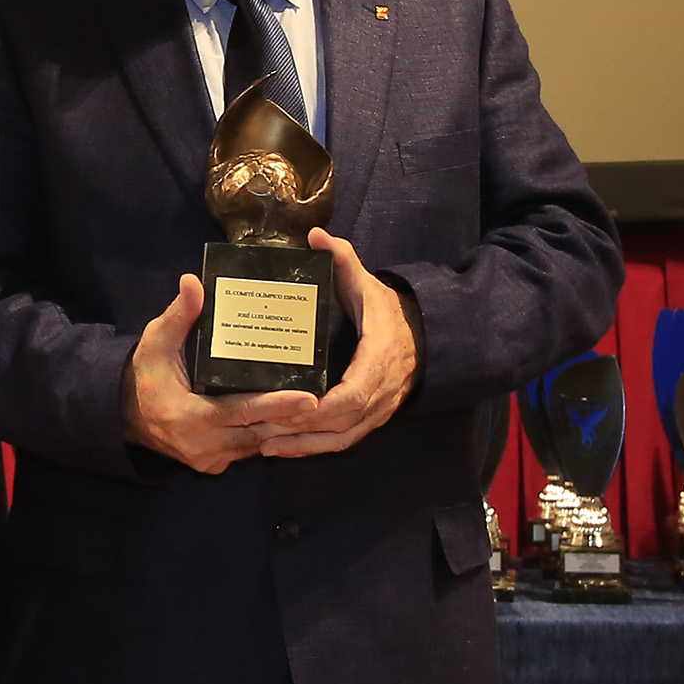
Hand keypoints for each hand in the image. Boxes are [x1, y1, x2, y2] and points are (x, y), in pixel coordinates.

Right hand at [123, 275, 322, 473]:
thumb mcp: (156, 342)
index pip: (241, 411)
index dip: (276, 405)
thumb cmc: (145, 375)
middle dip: (292, 417)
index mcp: (188, 417)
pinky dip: (268, 433)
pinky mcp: (214, 465)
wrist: (127, 415)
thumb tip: (192, 283)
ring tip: (318, 406)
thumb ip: (178, 315)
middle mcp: (202, 446)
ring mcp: (210, 460)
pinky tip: (291, 416)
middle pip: (259, 432)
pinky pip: (249, 449)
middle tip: (328, 400)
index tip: (309, 398)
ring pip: (258, 444)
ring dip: (285, 427)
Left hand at [259, 229, 419, 457]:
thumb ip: (343, 259)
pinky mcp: (373, 418)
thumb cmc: (387, 308)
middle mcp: (382, 389)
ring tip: (263, 445)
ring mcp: (380, 409)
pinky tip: (284, 448)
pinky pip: (345, 441)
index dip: (323, 406)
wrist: (423, 333)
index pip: (354, 392)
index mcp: (379, 356)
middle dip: (301, 430)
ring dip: (304, 446)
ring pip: (342, 438)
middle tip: (259, 428)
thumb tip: (316, 234)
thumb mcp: (366, 281)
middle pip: (342, 422)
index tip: (292, 406)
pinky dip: (316, 448)